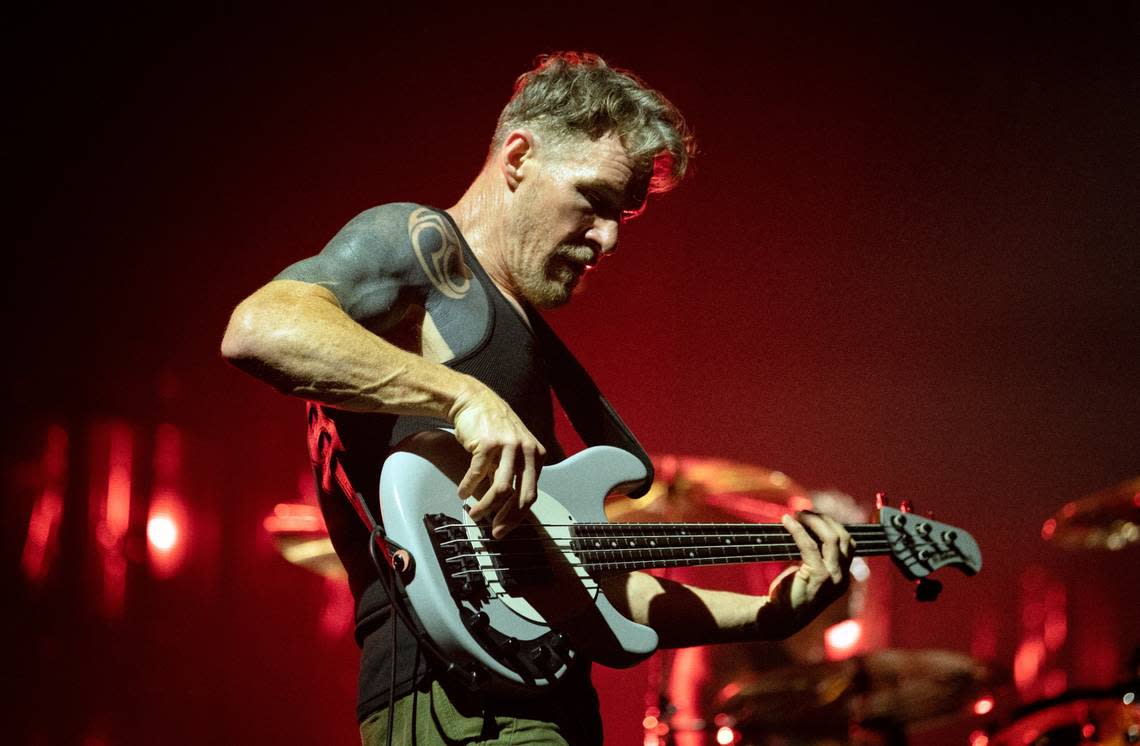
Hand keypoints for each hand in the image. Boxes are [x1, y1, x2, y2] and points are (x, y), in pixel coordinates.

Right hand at [449, 380, 545, 538]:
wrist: (473, 400)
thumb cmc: (492, 427)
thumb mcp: (511, 450)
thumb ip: (513, 474)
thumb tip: (507, 507)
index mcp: (536, 455)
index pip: (531, 494)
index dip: (518, 516)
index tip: (506, 528)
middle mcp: (527, 450)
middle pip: (522, 495)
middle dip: (508, 519)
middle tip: (495, 531)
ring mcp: (508, 446)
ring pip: (501, 489)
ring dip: (486, 507)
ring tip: (474, 514)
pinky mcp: (488, 443)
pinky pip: (478, 474)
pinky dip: (468, 487)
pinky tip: (462, 493)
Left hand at [764, 511, 853, 636]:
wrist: (779, 618)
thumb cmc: (792, 593)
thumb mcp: (811, 573)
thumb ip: (817, 555)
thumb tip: (810, 525)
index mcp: (843, 576)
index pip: (848, 543)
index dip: (832, 525)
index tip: (814, 516)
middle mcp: (843, 577)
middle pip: (843, 537)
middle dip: (824, 520)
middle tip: (804, 512)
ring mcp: (833, 578)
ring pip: (831, 538)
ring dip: (813, 521)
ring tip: (797, 514)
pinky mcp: (818, 577)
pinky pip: (809, 545)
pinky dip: (798, 529)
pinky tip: (787, 521)